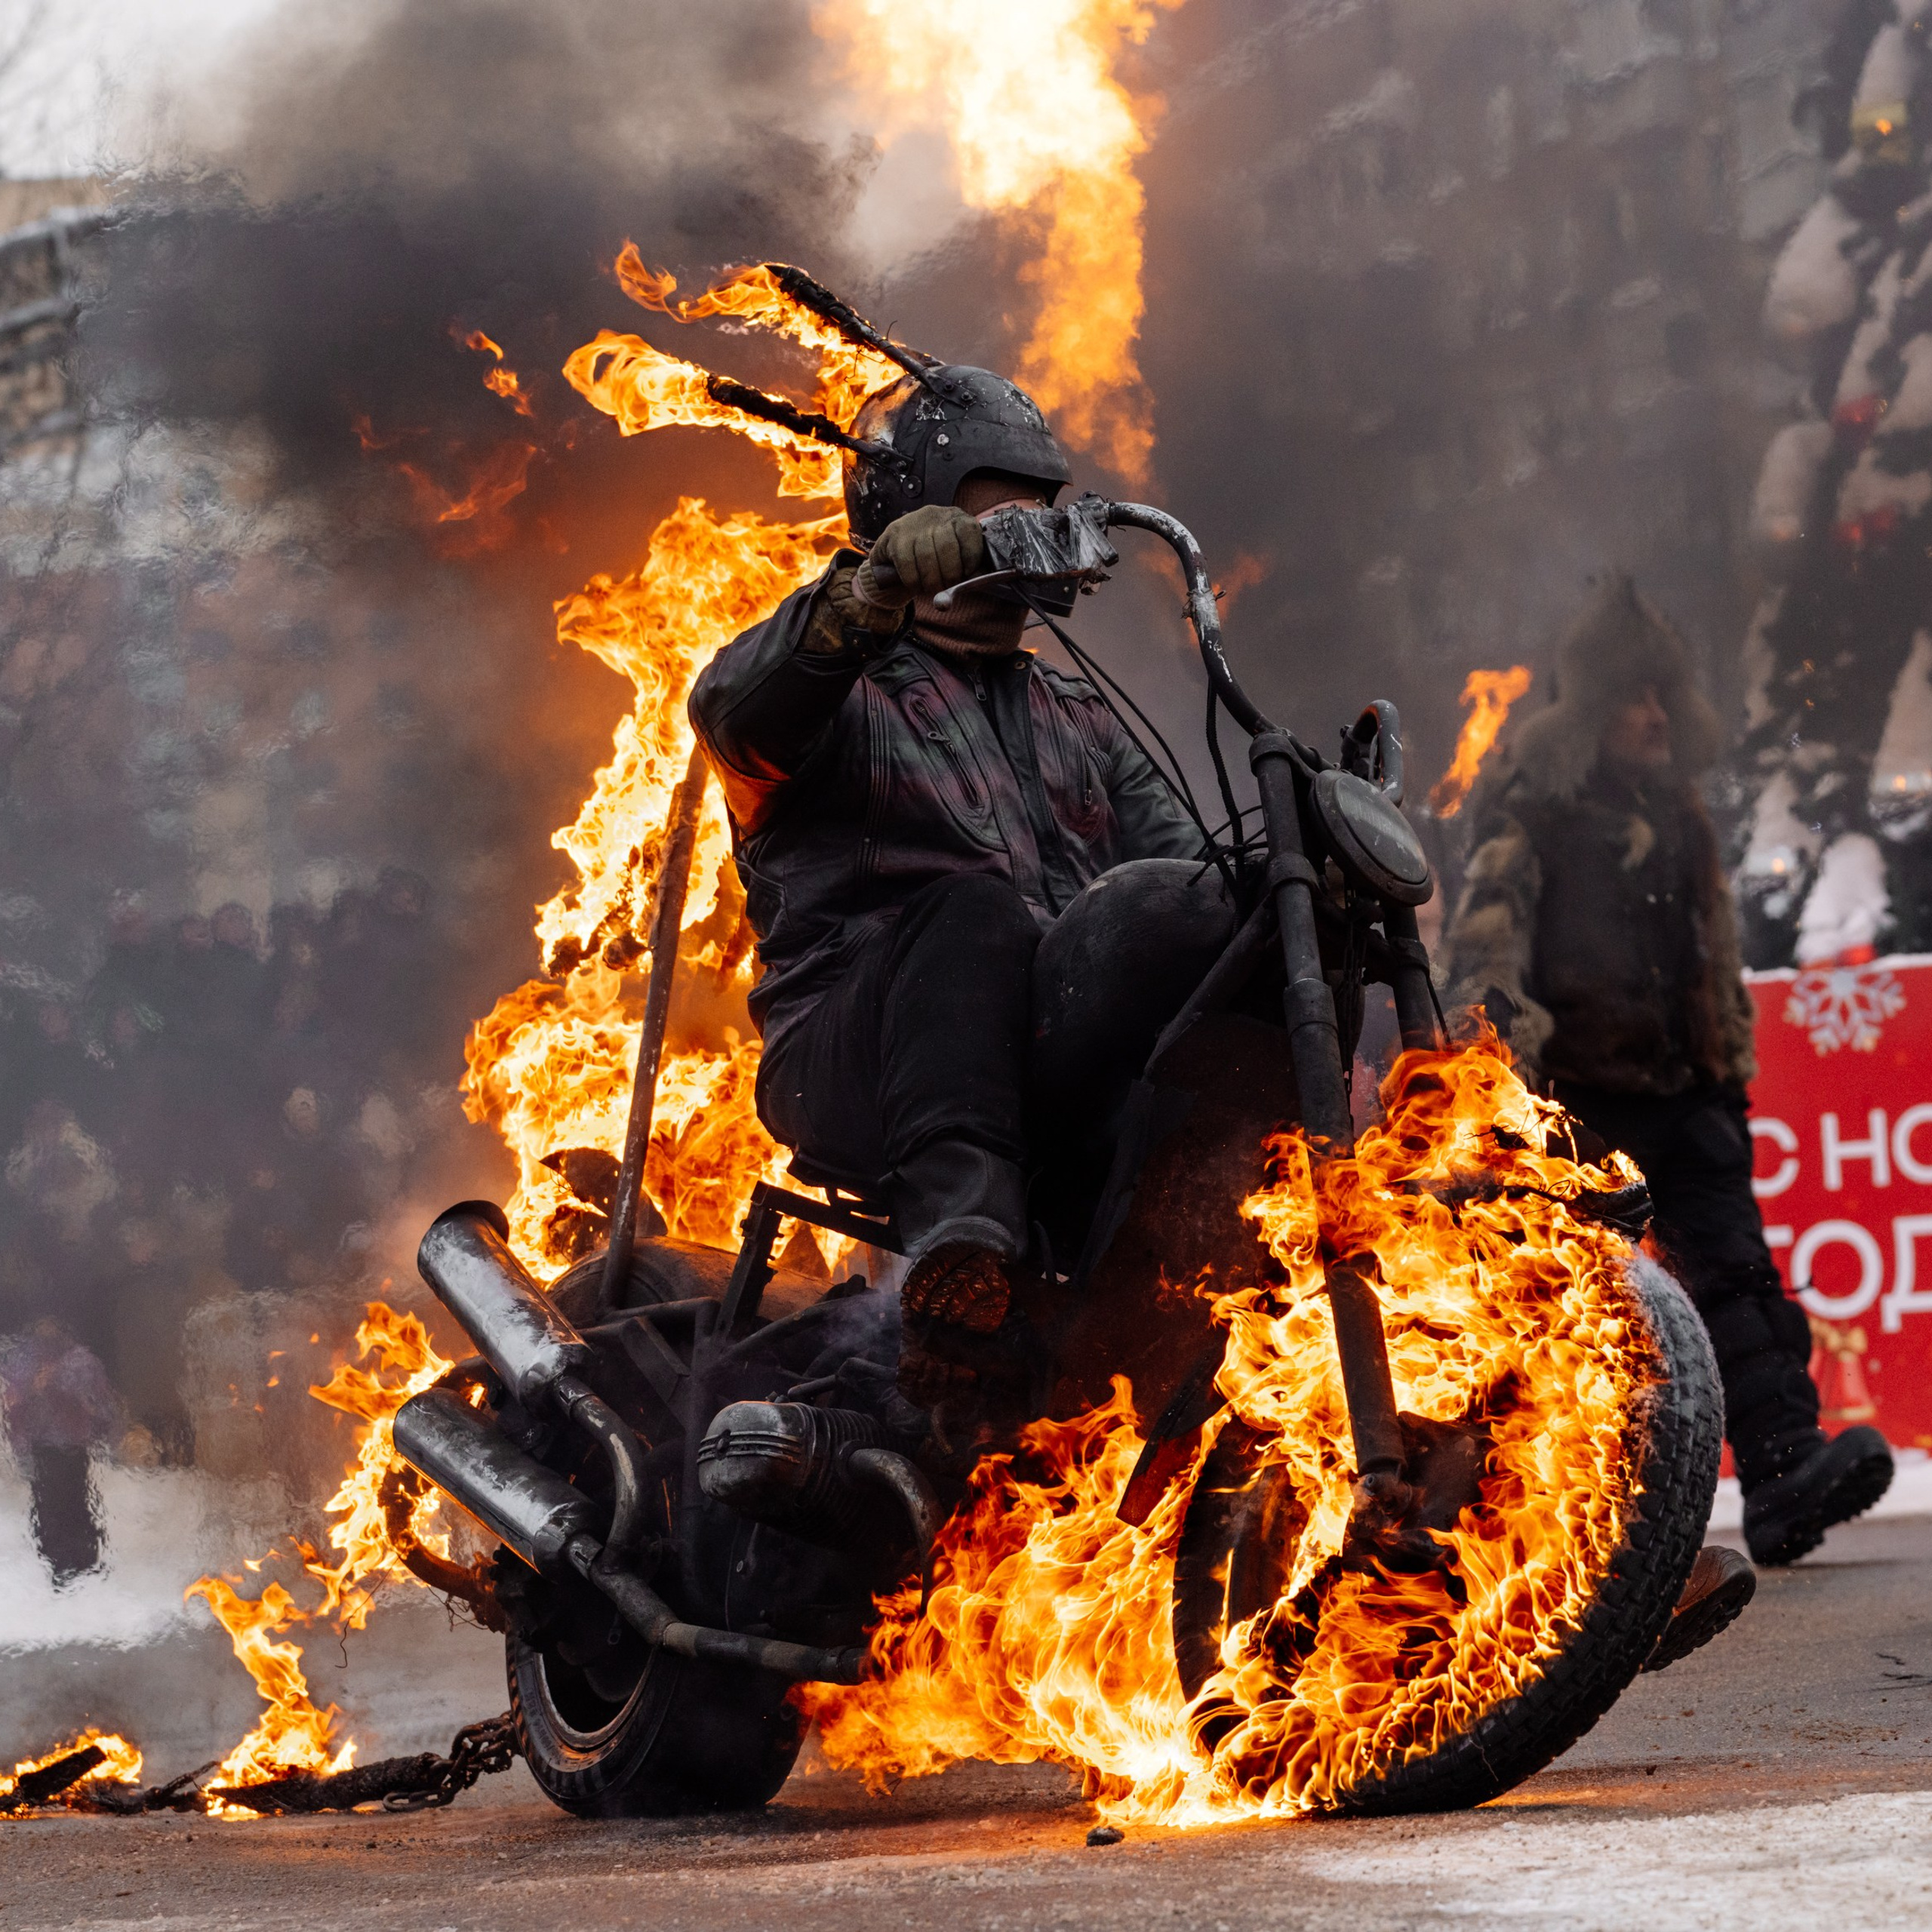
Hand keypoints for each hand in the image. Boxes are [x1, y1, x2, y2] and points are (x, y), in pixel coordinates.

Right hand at [857, 505, 987, 605]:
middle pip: (947, 547)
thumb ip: (968, 568)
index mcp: (956, 518)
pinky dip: (914, 581)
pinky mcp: (895, 534)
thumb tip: (977, 579)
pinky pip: (907, 563)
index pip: (969, 530)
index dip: (971, 556)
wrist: (896, 555)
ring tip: (932, 589)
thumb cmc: (933, 560)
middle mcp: (935, 515)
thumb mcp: (955, 559)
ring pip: (926, 556)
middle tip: (947, 586)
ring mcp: (913, 522)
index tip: (967, 573)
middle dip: (949, 575)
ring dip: (931, 581)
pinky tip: (916, 585)